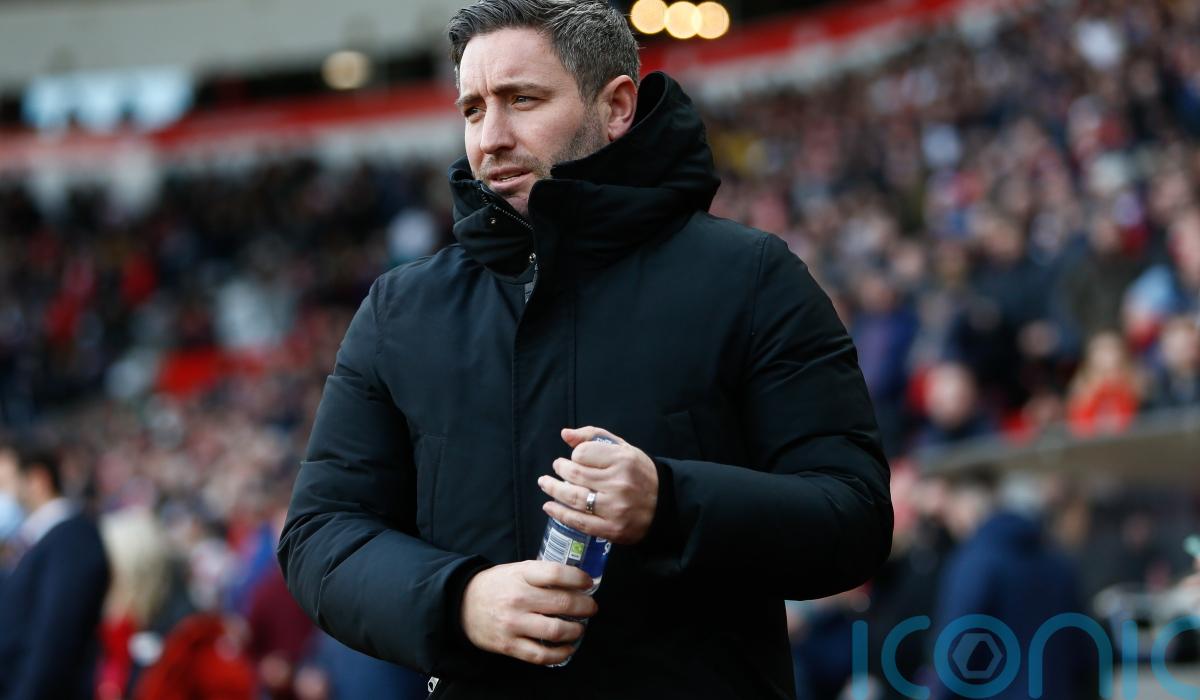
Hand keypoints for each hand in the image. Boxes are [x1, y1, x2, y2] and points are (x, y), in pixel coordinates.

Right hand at [460, 560, 598, 665]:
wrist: (461, 604)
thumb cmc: (496, 585)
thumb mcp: (516, 569)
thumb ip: (542, 574)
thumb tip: (577, 580)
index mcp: (520, 574)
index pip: (556, 573)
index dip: (578, 578)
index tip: (588, 582)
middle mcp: (518, 598)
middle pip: (562, 603)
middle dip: (585, 606)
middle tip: (591, 608)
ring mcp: (513, 623)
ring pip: (556, 631)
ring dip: (576, 630)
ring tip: (580, 628)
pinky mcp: (509, 645)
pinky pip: (541, 655)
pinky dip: (561, 653)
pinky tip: (568, 648)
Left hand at [538, 426, 658, 544]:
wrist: (665, 505)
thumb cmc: (640, 473)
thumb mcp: (624, 448)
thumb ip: (594, 437)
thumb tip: (566, 434)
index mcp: (623, 460)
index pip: (583, 454)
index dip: (574, 455)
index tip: (575, 458)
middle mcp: (619, 484)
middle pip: (575, 475)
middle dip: (559, 470)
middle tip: (556, 468)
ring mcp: (615, 508)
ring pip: (574, 498)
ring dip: (553, 490)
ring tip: (545, 484)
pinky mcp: (612, 529)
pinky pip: (579, 521)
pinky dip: (560, 513)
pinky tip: (549, 506)